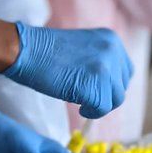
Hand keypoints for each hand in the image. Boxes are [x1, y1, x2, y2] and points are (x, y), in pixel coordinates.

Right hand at [3, 22, 132, 117]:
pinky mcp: (92, 85)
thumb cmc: (47, 52)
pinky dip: (91, 112)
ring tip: (80, 100)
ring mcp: (104, 68)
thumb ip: (101, 61)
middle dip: (106, 96)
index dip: (111, 85)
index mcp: (112, 40)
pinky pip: (101, 108)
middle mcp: (113, 51)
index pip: (125, 71)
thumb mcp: (84, 49)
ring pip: (114, 100)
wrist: (25, 50)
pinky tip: (80, 107)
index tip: (96, 89)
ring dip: (98, 104)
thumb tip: (109, 87)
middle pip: (121, 87)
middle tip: (86, 97)